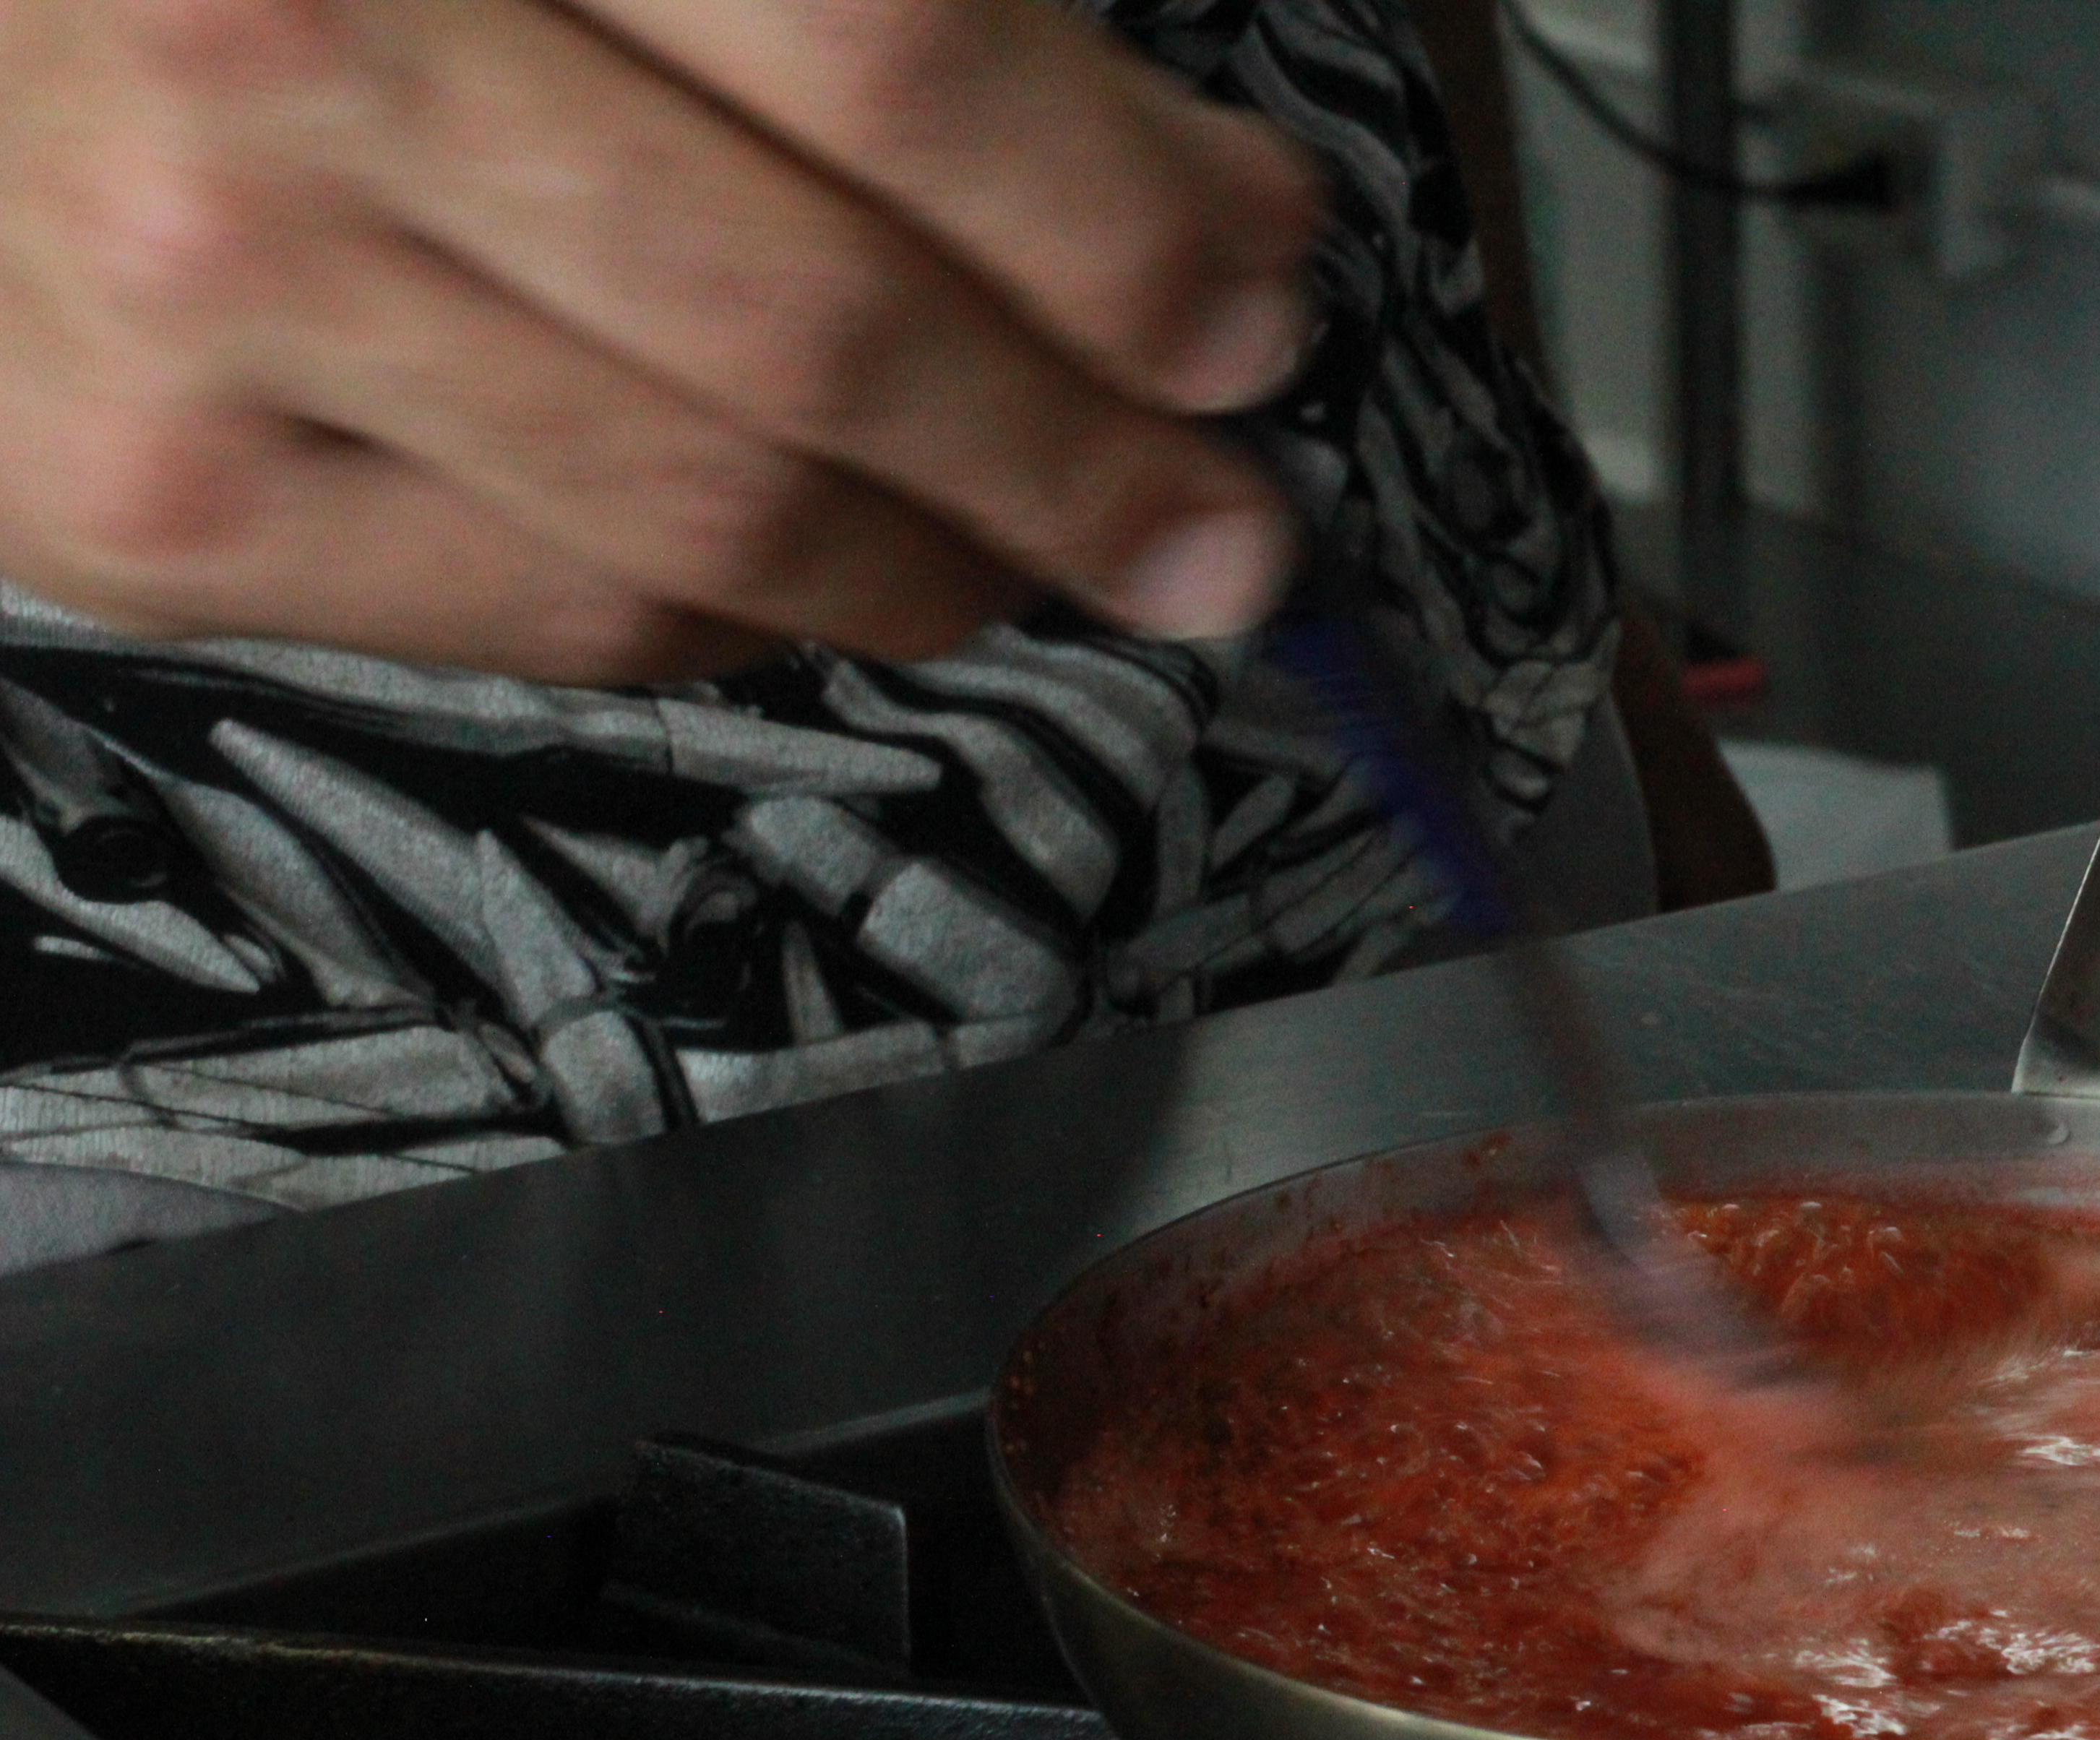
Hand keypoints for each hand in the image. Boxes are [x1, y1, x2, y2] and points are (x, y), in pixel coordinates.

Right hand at [0, 0, 1318, 680]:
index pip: (885, 48)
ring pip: (712, 517)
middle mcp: (288, 50)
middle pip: (815, 327)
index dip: (1116, 209)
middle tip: (1221, 519)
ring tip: (1061, 553)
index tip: (1256, 302)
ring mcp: (197, 294)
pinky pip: (564, 623)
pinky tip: (837, 572)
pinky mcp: (149, 504)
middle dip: (1078, 450)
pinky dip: (751, 623)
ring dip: (952, 562)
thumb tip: (1208, 216)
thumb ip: (880, 9)